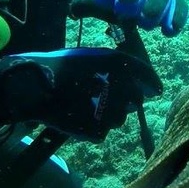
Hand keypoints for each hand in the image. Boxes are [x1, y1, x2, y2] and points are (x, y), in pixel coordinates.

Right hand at [0, 47, 161, 141]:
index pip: (147, 76)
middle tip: (110, 97)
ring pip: (119, 118)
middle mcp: (120, 88)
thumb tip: (136, 79)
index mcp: (118, 65)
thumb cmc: (59, 66)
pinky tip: (80, 117)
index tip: (155, 90)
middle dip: (128, 100)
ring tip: (89, 106)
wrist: (33, 87)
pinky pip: (102, 131)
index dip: (151, 83)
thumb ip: (114, 66)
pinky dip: (94, 126)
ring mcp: (109, 111)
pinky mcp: (97, 130)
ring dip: (111, 114)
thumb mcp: (90, 57)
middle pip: (135, 101)